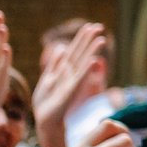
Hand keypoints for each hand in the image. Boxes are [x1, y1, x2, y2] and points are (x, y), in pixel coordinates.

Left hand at [34, 22, 107, 141]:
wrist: (44, 120)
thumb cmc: (46, 102)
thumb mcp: (47, 78)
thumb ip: (54, 64)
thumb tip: (59, 47)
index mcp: (63, 69)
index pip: (74, 50)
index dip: (81, 38)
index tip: (91, 26)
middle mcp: (70, 74)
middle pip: (80, 53)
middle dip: (88, 40)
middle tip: (100, 26)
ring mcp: (71, 82)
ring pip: (82, 63)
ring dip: (91, 51)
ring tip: (101, 39)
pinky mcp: (70, 92)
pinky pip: (79, 79)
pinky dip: (86, 70)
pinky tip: (92, 60)